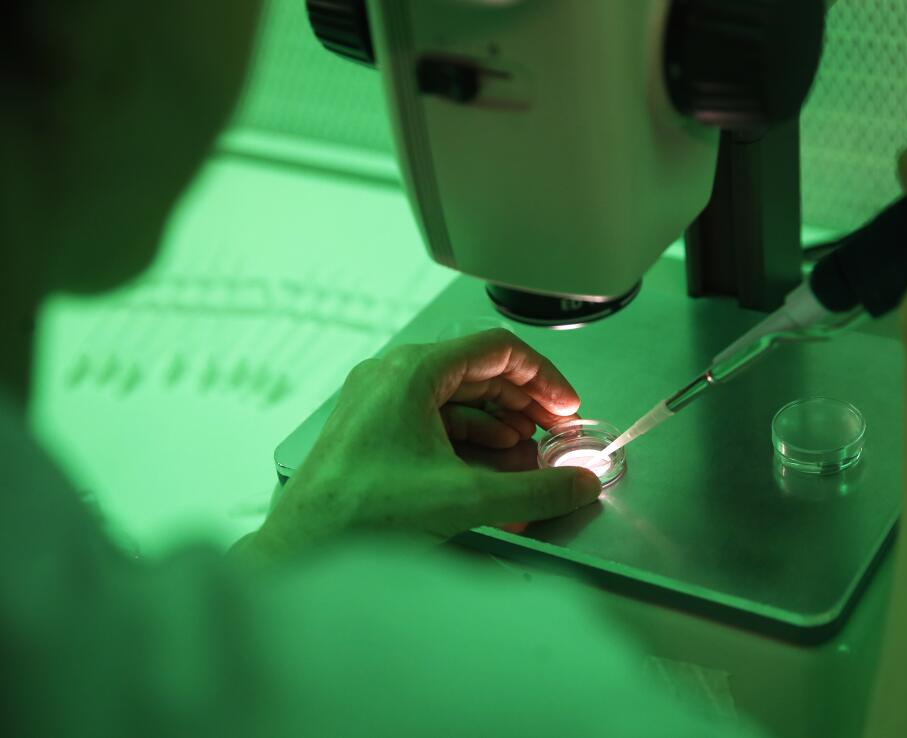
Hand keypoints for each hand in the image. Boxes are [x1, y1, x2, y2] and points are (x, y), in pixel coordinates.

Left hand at [250, 329, 602, 554]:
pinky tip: (493, 471)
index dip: (542, 378)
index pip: (497, 350)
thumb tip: (577, 484)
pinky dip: (471, 443)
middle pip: (479, 374)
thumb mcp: (466, 499)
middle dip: (524, 406)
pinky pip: (435, 424)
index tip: (566, 406)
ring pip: (458, 401)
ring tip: (530, 460)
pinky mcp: (375, 434)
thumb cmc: (361, 514)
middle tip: (556, 433)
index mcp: (410, 372)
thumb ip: (536, 490)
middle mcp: (391, 378)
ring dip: (501, 428)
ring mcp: (379, 405)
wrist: (305, 550)